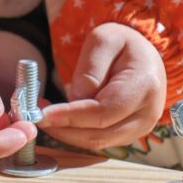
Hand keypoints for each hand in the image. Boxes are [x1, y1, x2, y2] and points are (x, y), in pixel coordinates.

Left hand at [39, 22, 165, 150]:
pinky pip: (99, 140)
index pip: (104, 111)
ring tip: (45, 115)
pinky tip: (60, 119)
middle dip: (63, 129)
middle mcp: (147, 113)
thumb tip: (75, 100)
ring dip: (66, 133)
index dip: (72, 116)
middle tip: (36, 115)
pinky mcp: (130, 134)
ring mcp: (141, 128)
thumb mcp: (103, 40)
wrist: (145, 54)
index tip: (43, 113)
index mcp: (144, 86)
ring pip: (97, 142)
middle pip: (99, 134)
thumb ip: (89, 69)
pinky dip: (76, 133)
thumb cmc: (123, 43)